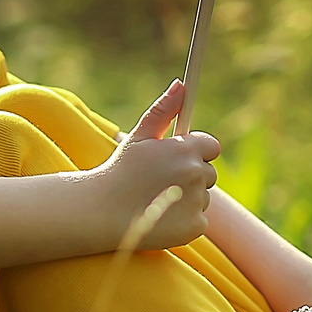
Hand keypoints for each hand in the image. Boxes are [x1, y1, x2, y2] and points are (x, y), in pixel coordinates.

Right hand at [95, 79, 217, 249]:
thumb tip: (183, 85)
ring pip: (203, 198)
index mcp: (186, 148)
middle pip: (209, 173)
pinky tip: (160, 218)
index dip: (195, 153)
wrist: (100, 211)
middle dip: (190, 177)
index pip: (211, 147)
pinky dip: (184, 221)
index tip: (178, 161)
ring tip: (156, 201)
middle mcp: (196, 173)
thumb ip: (164, 110)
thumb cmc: (119, 171)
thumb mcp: (140, 137)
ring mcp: (197, 200)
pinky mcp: (195, 226)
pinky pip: (199, 220)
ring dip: (186, 199)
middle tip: (160, 183)